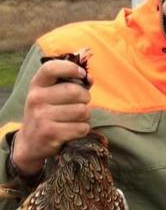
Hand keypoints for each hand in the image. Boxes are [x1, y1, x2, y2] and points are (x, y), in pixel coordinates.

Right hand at [12, 59, 92, 175]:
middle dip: (86, 98)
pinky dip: (83, 129)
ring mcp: (42, 117)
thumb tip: (90, 78)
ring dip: (85, 116)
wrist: (31, 142)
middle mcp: (36, 99)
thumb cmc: (47, 113)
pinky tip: (74, 130)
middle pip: (75, 91)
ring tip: (77, 118)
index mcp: (37, 85)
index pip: (51, 67)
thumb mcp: (50, 95)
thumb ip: (69, 83)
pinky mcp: (51, 134)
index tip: (81, 74)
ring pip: (81, 111)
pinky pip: (81, 128)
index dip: (70, 67)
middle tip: (82, 103)